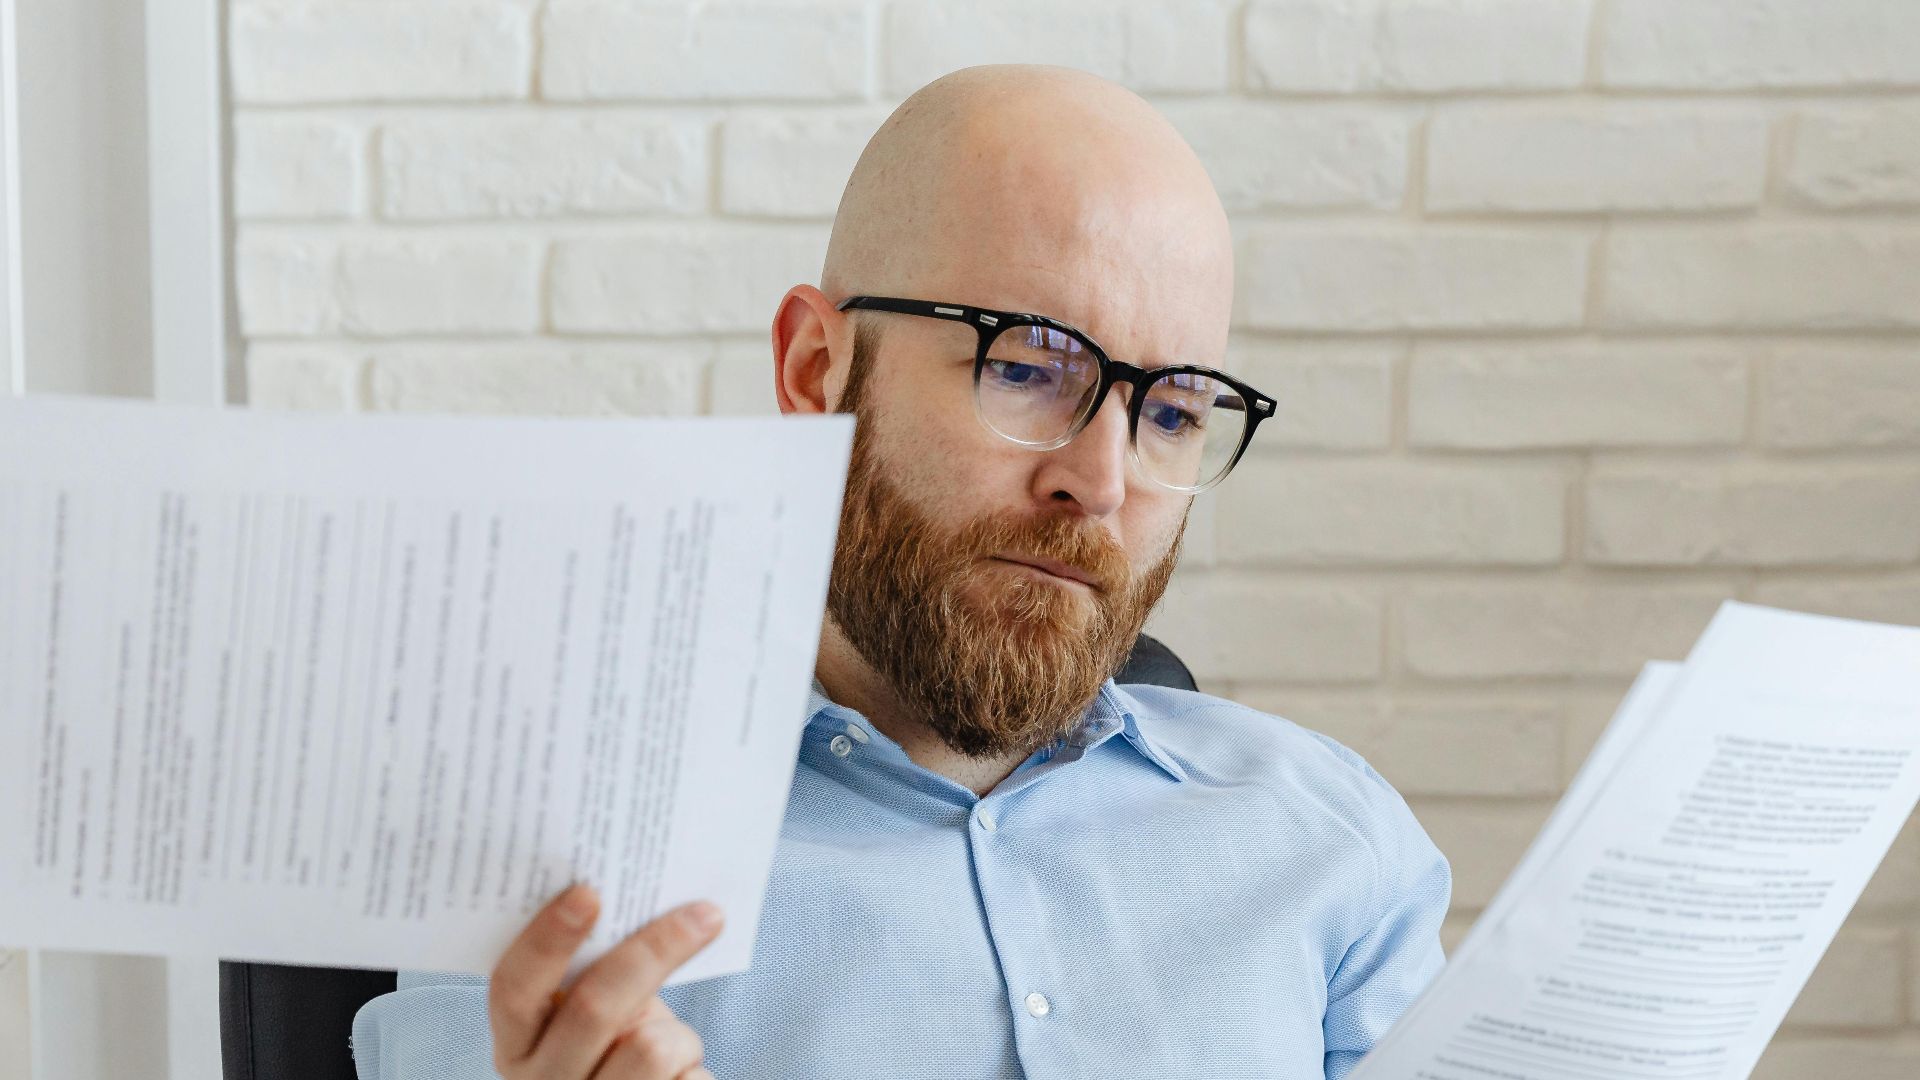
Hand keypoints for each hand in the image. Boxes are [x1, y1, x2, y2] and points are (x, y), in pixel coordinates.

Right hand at [490, 884, 724, 1078]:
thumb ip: (595, 973)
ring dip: (680, 1037)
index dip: (546, 940)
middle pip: (594, 1008)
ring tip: (674, 1048)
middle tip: (706, 914)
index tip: (589, 892)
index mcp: (517, 1043)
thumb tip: (641, 898)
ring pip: (650, 1050)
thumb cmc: (617, 1048)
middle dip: (656, 951)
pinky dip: (696, 1074)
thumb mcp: (594, 1011)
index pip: (513, 988)